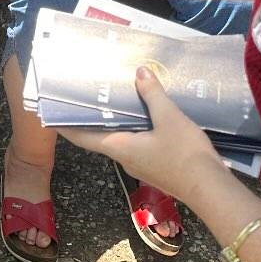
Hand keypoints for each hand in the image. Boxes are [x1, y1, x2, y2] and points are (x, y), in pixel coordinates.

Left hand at [59, 66, 226, 201]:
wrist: (210, 189)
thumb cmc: (184, 153)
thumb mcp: (169, 117)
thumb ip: (152, 94)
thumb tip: (139, 72)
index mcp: (119, 148)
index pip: (83, 137)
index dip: (66, 126)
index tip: (50, 115)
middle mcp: (123, 158)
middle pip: (99, 137)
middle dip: (91, 118)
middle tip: (86, 96)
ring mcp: (139, 165)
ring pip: (119, 140)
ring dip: (113, 123)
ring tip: (114, 98)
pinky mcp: (154, 166)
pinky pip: (135, 144)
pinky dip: (131, 129)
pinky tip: (142, 115)